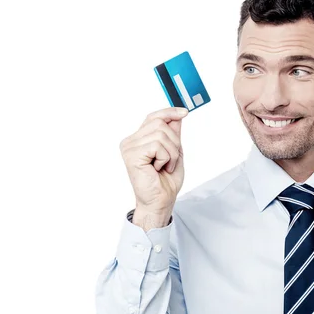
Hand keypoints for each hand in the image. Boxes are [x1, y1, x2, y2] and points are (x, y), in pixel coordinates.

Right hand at [120, 107, 188, 221]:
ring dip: (171, 153)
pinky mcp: (132, 155)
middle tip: (170, 160)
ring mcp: (129, 147)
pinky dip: (165, 158)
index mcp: (138, 139)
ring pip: (161, 134)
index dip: (169, 112)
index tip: (185, 112)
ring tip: (165, 166)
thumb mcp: (174, 152)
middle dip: (174, 142)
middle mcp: (130, 141)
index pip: (153, 117)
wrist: (161, 201)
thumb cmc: (165, 182)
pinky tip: (159, 168)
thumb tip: (176, 116)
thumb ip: (173, 134)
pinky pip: (157, 145)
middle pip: (160, 123)